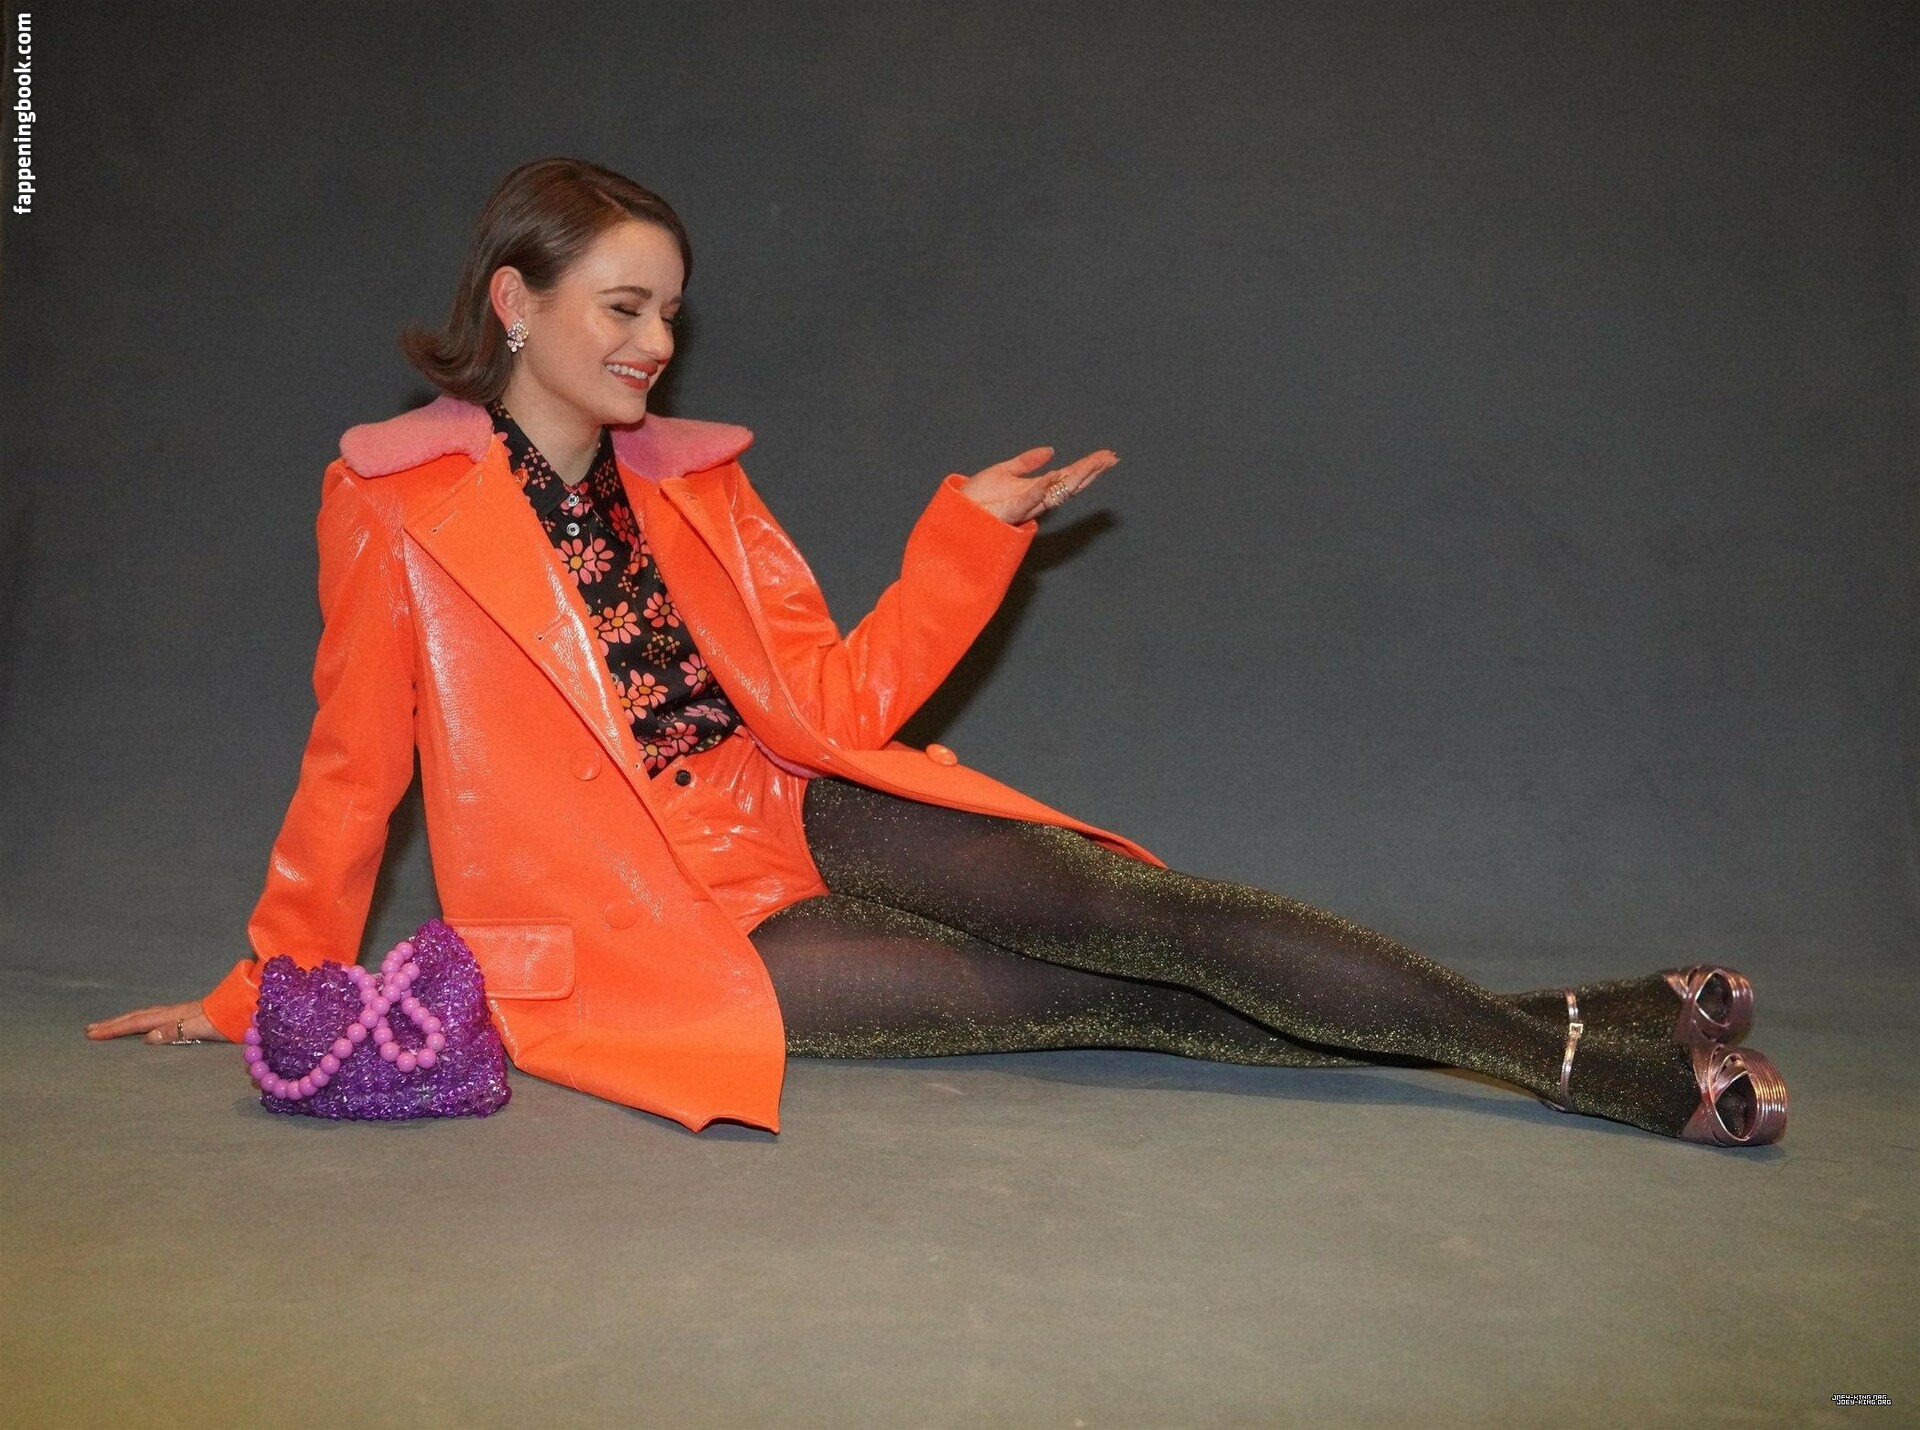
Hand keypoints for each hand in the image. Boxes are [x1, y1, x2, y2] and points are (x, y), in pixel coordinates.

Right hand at [85, 999, 227, 1044]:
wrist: (248, 1007)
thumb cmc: (228, 1020)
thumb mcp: (203, 1027)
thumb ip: (177, 1031)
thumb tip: (148, 1037)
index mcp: (173, 1016)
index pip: (138, 1023)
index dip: (115, 1028)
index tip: (93, 1034)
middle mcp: (173, 1012)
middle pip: (137, 1017)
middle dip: (113, 1024)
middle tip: (90, 1030)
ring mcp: (180, 1012)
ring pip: (145, 1016)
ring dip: (125, 1021)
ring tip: (107, 1026)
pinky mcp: (187, 1015)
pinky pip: (155, 1017)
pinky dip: (141, 1021)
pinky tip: (141, 1025)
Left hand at [957, 446, 1119, 524]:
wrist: (958, 512)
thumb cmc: (979, 496)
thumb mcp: (1005, 470)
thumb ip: (1028, 461)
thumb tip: (1051, 450)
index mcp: (1037, 489)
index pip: (1069, 476)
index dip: (1088, 467)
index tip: (1106, 456)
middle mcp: (1036, 499)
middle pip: (1070, 484)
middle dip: (1091, 471)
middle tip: (1111, 458)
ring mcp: (1025, 505)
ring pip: (1057, 492)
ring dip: (1076, 478)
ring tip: (1094, 465)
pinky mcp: (1011, 511)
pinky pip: (1030, 499)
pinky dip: (1043, 487)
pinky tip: (1055, 474)